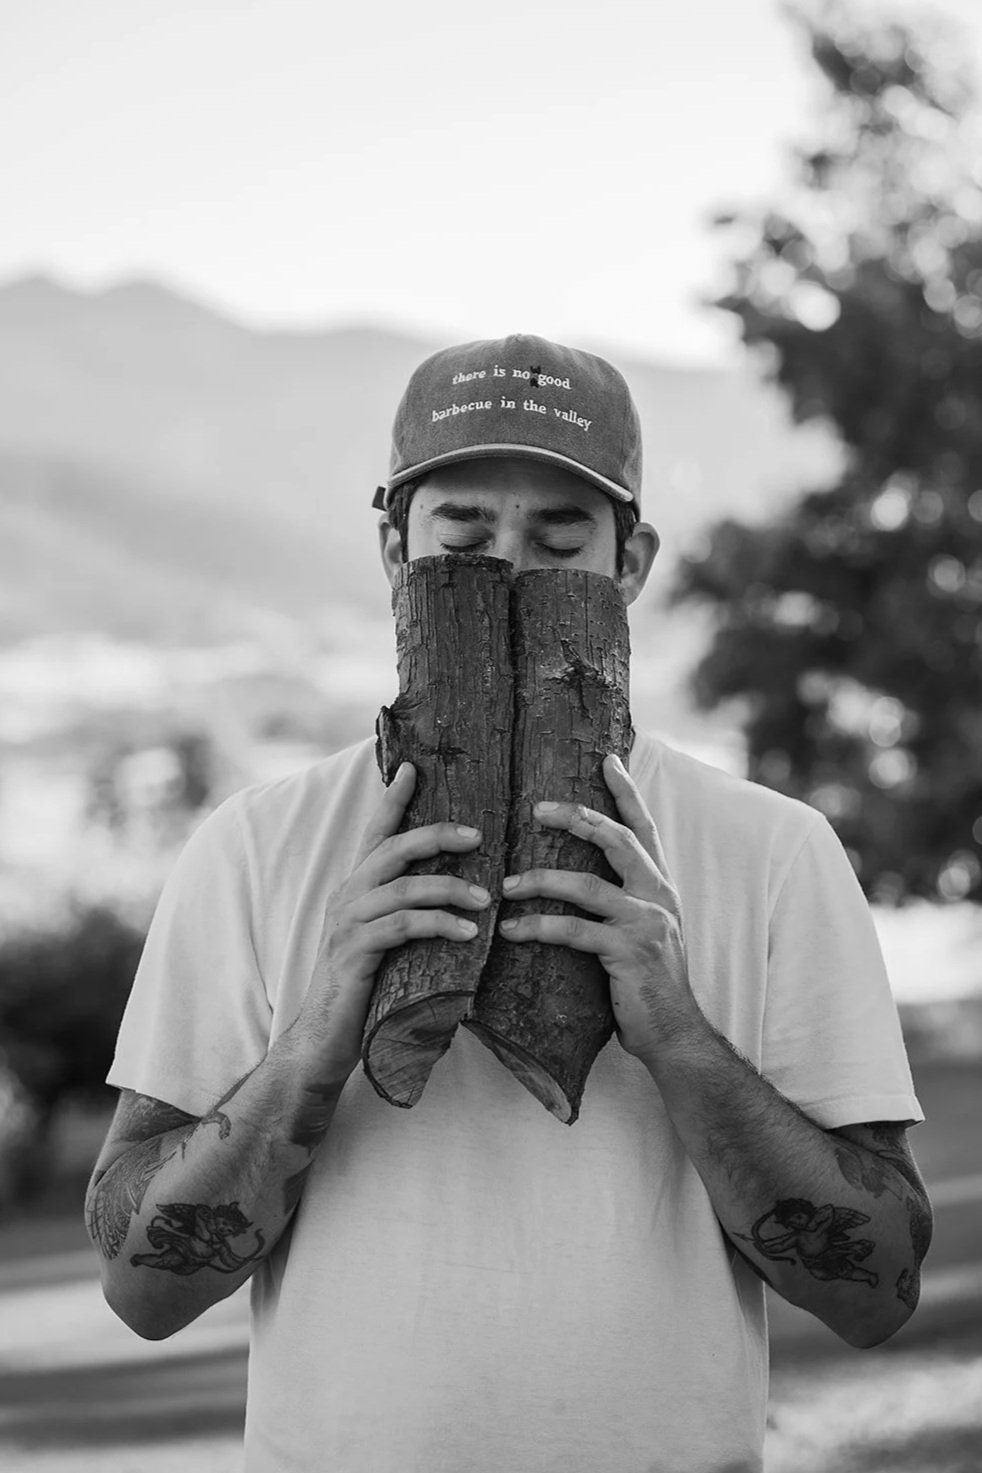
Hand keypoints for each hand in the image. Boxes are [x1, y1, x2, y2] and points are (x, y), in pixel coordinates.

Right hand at [294, 763, 487, 1081]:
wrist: (324, 1039)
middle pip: (392, 849)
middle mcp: (347, 896)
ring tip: (484, 897)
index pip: (375, 833)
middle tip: (479, 834)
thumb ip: (406, 913)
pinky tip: (468, 934)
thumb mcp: (386, 941)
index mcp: (356, 888)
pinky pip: (402, 927)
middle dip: (436, 834)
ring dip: (448, 887)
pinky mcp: (354, 952)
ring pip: (403, 887)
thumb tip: (457, 894)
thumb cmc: (364, 989)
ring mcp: (347, 923)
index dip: (393, 799)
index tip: (412, 766)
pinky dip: (438, 924)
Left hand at [497, 754, 700, 1064]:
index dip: (627, 792)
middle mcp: (658, 896)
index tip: (608, 759)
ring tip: (505, 884)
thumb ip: (620, 903)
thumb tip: (579, 879)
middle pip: (617, 840)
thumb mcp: (640, 933)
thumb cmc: (647, 985)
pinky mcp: (628, 952)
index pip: (643, 828)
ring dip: (540, 880)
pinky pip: (574, 931)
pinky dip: (539, 928)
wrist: (674, 1034)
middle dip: (577, 817)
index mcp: (660, 886)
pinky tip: (511, 930)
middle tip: (537, 807)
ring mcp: (645, 923)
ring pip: (586, 885)